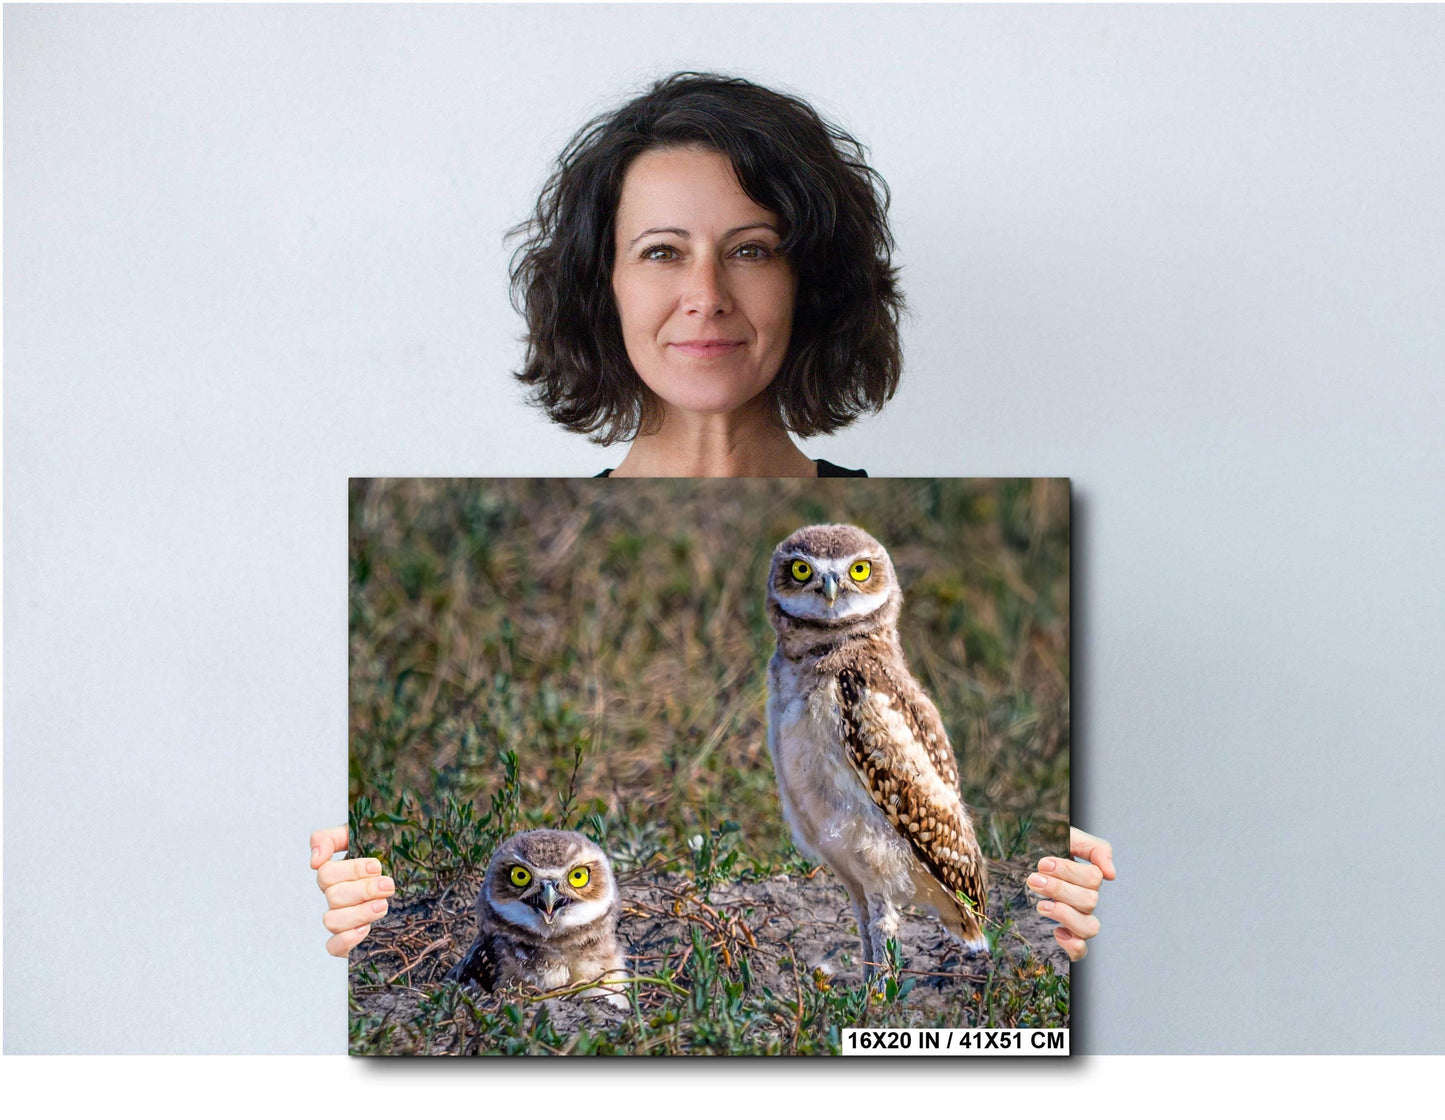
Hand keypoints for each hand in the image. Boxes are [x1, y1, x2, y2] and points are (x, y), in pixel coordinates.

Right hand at [310, 825, 393, 956]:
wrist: (414, 877)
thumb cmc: (385, 853)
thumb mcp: (362, 836)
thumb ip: (332, 838)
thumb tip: (315, 860)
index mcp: (336, 873)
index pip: (326, 872)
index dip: (351, 870)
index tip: (377, 866)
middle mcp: (335, 897)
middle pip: (333, 896)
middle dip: (363, 890)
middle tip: (388, 885)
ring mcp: (341, 918)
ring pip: (332, 920)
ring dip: (359, 913)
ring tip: (383, 905)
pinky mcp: (349, 941)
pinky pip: (334, 947)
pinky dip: (347, 940)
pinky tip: (366, 929)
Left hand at [1028, 827, 1114, 961]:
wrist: (1022, 857)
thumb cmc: (1048, 848)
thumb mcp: (1069, 837)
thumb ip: (1095, 848)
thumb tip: (1111, 874)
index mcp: (1088, 877)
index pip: (1093, 879)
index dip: (1068, 871)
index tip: (1043, 863)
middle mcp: (1086, 900)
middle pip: (1089, 901)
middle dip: (1059, 889)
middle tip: (1034, 880)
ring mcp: (1078, 919)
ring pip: (1090, 928)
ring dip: (1065, 915)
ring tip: (1041, 905)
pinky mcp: (1067, 936)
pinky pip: (1081, 951)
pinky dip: (1073, 945)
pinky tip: (1056, 932)